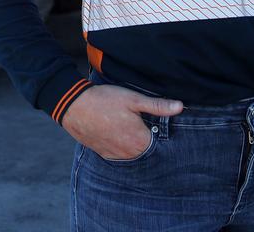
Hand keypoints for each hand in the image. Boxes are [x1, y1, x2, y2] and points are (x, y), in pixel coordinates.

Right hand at [61, 84, 182, 159]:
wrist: (73, 106)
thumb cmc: (104, 100)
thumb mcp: (133, 99)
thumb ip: (157, 106)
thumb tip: (180, 106)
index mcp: (140, 141)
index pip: (159, 143)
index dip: (158, 132)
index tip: (155, 123)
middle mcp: (129, 153)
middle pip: (146, 149)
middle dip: (146, 138)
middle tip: (139, 122)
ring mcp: (115, 155)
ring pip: (132, 153)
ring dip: (133, 143)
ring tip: (126, 126)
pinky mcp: (103, 153)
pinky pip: (118, 154)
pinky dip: (120, 145)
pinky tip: (116, 132)